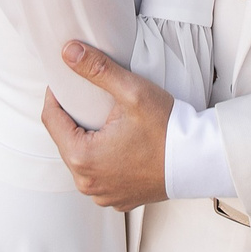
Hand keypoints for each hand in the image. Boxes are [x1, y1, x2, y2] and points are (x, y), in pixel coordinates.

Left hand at [41, 40, 172, 209]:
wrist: (199, 160)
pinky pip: (99, 174)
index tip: (65, 82)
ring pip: (81, 159)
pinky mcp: (117, 199)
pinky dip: (103, 159)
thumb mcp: (132, 92)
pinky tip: (118, 144)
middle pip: (65, 140)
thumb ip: (97, 69)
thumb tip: (69, 52)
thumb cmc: (168, 130)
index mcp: (82, 158)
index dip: (55, 96)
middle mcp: (87, 183)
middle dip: (73, 118)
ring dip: (87, 139)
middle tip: (89, 99)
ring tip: (105, 120)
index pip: (51, 120)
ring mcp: (102, 194)